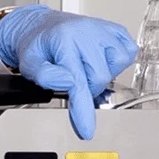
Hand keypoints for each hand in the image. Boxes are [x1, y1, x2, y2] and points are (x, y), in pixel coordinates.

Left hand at [0, 5, 138, 139]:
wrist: (43, 28)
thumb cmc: (38, 47)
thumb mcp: (29, 64)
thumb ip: (44, 76)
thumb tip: (68, 82)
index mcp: (64, 40)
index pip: (79, 82)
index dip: (83, 109)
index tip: (86, 130)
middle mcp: (88, 31)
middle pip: (101, 77)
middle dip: (88, 87)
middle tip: (73, 80)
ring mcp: (104, 29)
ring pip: (119, 65)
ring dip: (103, 73)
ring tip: (85, 67)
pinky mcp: (116, 30)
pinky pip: (128, 52)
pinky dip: (116, 62)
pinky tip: (99, 59)